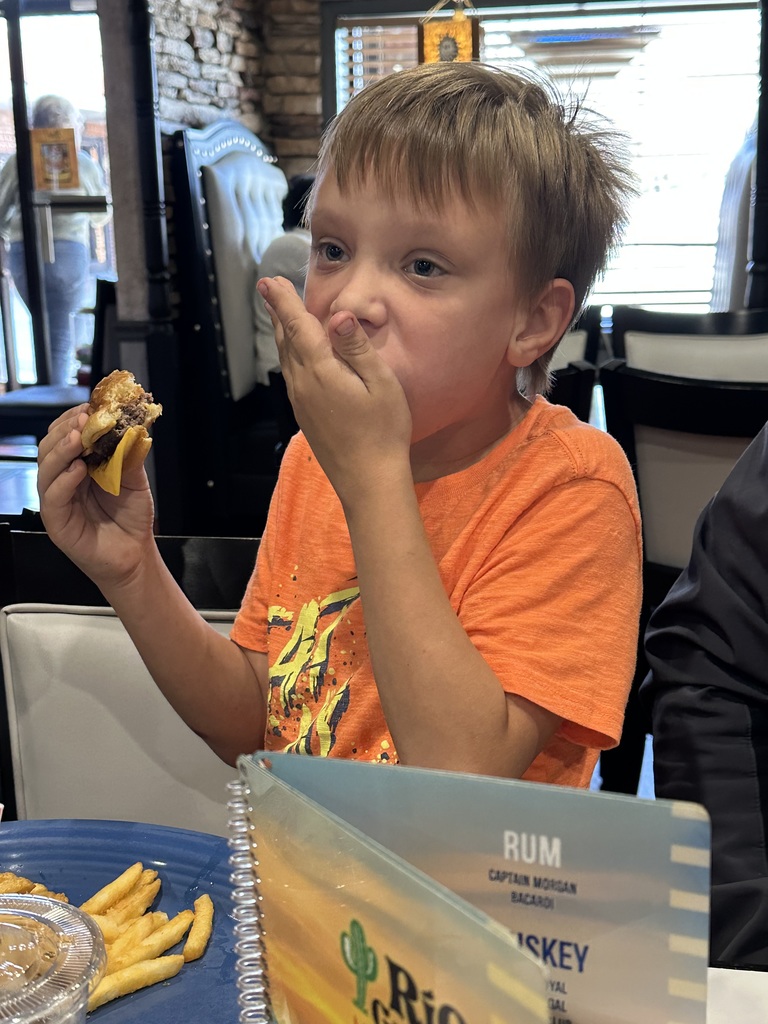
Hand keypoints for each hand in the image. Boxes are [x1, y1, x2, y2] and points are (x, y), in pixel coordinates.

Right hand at [37, 405, 155, 587]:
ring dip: (61, 449)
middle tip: (84, 419)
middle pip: (50, 447)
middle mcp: (63, 480)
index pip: (66, 436)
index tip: (91, 408)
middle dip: (65, 429)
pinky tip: (79, 470)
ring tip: (78, 437)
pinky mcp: (56, 521)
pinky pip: (53, 497)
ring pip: (46, 468)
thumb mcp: (134, 479)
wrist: (135, 554)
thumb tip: (129, 426)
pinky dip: (64, 480)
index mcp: (79, 465)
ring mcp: (57, 500)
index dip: (75, 419)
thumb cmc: (132, 518)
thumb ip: (127, 455)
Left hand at [258, 276, 412, 501]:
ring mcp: (301, 402)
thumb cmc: (383, 431)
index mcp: (321, 372)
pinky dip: (290, 354)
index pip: (298, 327)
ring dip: (283, 332)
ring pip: (286, 358)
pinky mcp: (305, 416)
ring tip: (281, 314)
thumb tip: (339, 315)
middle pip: (286, 340)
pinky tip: (296, 354)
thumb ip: (357, 348)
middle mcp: (303, 385)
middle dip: (279, 312)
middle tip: (270, 287)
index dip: (284, 302)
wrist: (368, 481)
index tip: (270, 281)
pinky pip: (292, 375)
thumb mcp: (381, 385)